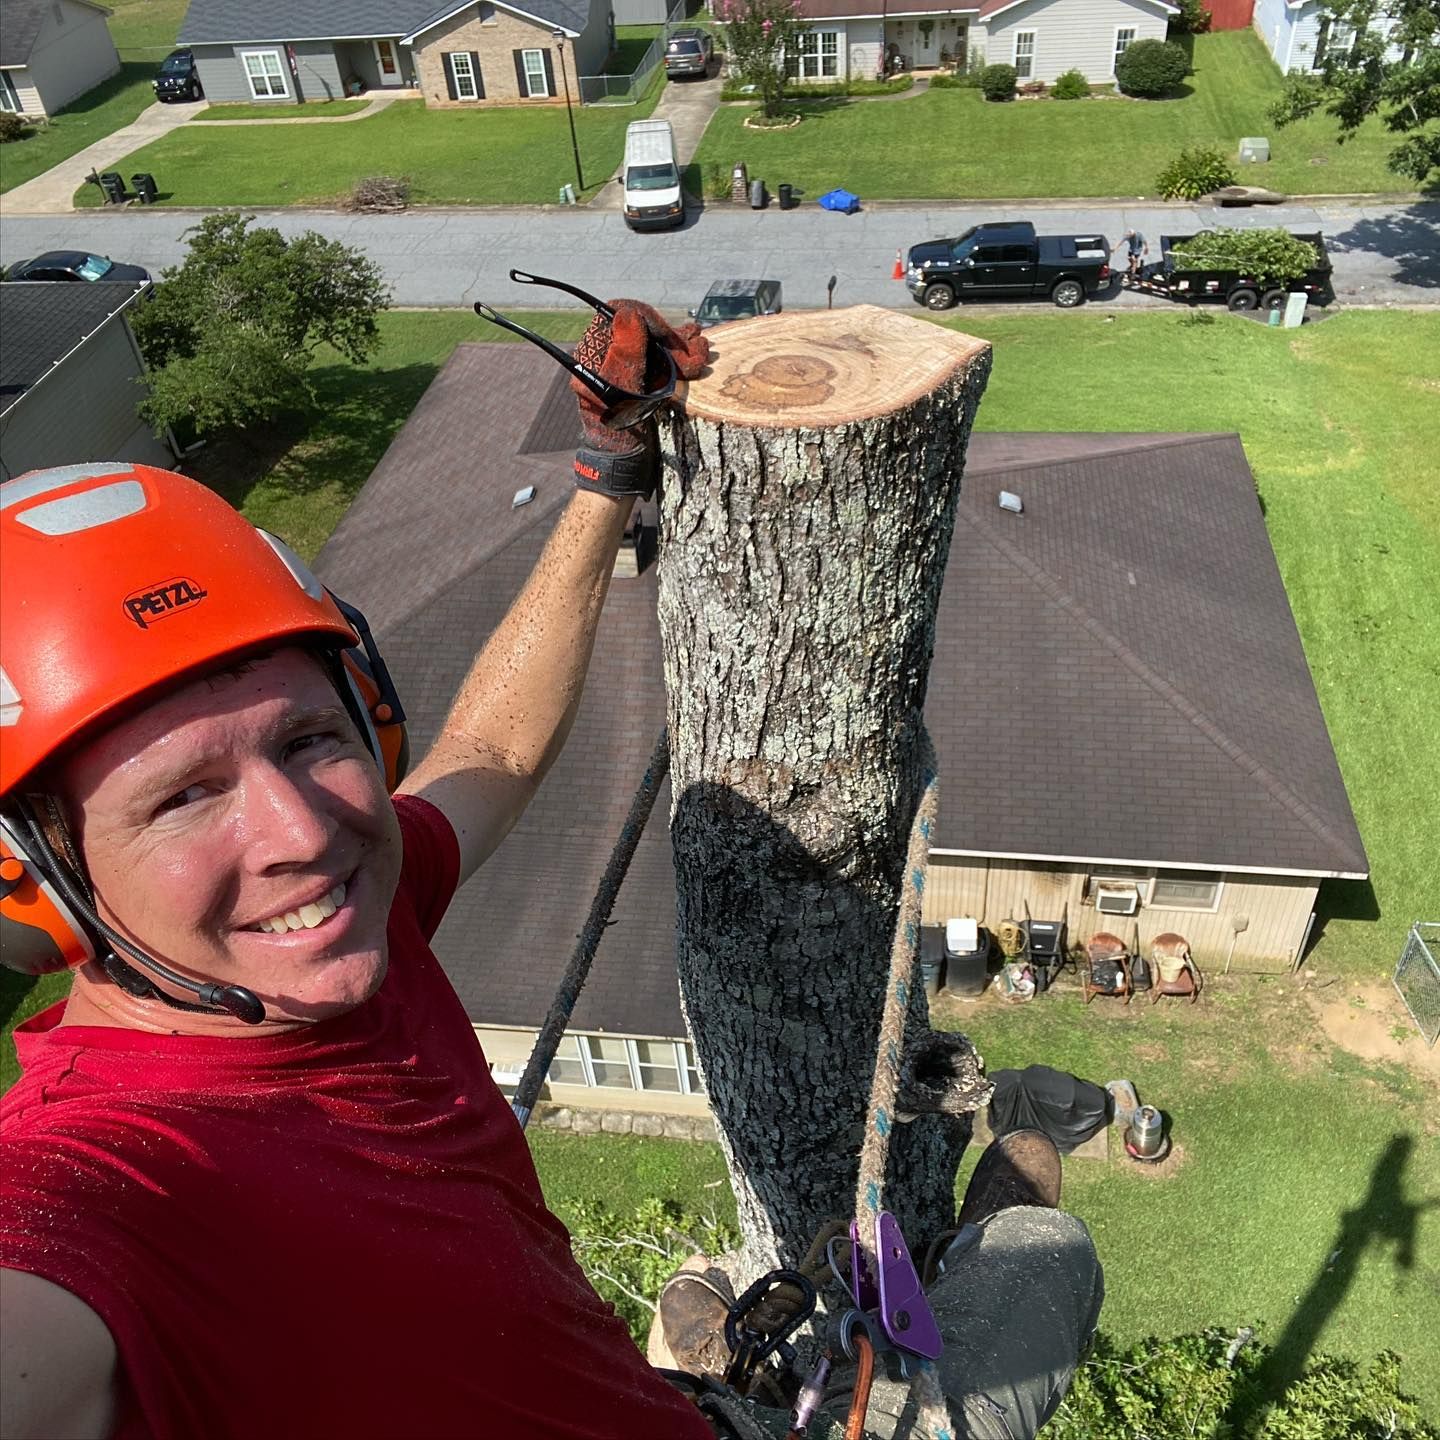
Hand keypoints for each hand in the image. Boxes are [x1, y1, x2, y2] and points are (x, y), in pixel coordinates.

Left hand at [571, 301, 709, 499]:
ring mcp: (628, 367)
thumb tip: (629, 313)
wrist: (625, 464)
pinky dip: (682, 354)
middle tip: (694, 355)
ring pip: (656, 343)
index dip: (649, 320)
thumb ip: (625, 353)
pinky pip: (663, 358)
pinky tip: (699, 351)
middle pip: (643, 328)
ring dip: (683, 345)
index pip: (620, 313)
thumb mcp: (621, 392)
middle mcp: (610, 355)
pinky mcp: (644, 379)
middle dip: (672, 339)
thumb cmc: (617, 432)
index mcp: (594, 353)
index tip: (669, 339)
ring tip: (703, 350)